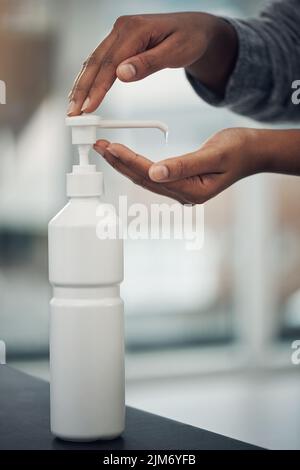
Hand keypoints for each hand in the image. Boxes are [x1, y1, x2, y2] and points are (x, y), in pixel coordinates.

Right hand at [68, 12, 236, 114]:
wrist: (197, 29)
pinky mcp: (119, 41)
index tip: (88, 107)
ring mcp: (118, 34)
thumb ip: (148, 63)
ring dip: (82, 85)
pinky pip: (100, 61)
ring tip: (73, 107)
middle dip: (81, 89)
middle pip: (95, 62)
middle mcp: (121, 28)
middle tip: (72, 113)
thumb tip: (121, 74)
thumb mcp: (176, 52)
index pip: (109, 63)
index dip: (96, 88)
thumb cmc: (190, 39)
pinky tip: (83, 92)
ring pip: (93, 61)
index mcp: (134, 29)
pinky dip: (90, 78)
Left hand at [94, 128, 260, 203]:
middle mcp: (184, 194)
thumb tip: (154, 172)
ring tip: (106, 149)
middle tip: (99, 146)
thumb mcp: (214, 155)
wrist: (252, 152)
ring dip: (124, 163)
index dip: (130, 161)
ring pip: (146, 178)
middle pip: (144, 179)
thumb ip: (185, 165)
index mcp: (192, 191)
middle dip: (119, 163)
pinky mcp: (181, 183)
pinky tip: (124, 157)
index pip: (152, 176)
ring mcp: (182, 190)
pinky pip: (153, 175)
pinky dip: (136, 164)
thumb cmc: (238, 150)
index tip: (111, 147)